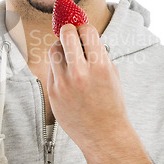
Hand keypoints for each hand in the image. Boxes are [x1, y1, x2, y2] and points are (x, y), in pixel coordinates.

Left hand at [47, 23, 127, 152]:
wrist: (104, 135)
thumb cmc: (111, 104)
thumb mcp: (112, 74)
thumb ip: (98, 54)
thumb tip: (83, 35)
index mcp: (100, 66)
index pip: (86, 30)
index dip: (84, 28)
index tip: (84, 31)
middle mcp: (80, 73)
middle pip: (66, 34)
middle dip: (69, 30)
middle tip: (72, 35)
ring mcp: (64, 83)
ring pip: (53, 49)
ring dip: (61, 47)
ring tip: (69, 54)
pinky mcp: (53, 92)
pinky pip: (51, 68)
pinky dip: (58, 65)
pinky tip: (67, 72)